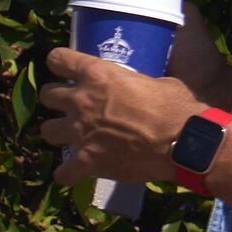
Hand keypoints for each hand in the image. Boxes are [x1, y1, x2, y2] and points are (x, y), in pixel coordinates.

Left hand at [36, 48, 202, 190]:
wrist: (185, 142)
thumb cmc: (177, 107)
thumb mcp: (158, 82)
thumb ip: (136, 83)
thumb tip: (136, 89)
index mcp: (99, 75)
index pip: (59, 59)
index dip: (61, 63)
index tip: (64, 68)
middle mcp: (81, 101)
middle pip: (47, 95)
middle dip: (57, 99)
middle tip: (73, 105)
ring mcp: (79, 132)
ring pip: (46, 130)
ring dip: (59, 132)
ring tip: (73, 137)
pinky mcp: (85, 161)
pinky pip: (62, 172)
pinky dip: (70, 172)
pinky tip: (79, 171)